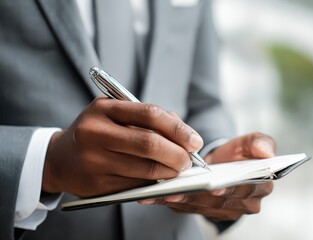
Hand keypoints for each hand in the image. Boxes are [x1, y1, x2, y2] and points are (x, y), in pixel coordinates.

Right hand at [42, 97, 202, 196]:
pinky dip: (154, 183)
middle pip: (149, 144)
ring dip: (170, 171)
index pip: (149, 114)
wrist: (60, 159)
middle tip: (189, 160)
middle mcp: (95, 132)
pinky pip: (136, 185)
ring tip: (178, 169)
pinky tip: (160, 178)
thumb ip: (149, 118)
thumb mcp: (116, 114)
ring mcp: (94, 160)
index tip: (194, 141)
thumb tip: (186, 135)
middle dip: (177, 154)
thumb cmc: (97, 132)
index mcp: (103, 109)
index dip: (177, 129)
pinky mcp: (97, 185)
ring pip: (145, 169)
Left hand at [139, 132, 275, 221]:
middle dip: (199, 196)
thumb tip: (266, 151)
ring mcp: (220, 211)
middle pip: (219, 201)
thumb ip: (259, 143)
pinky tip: (153, 195)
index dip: (231, 189)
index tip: (215, 187)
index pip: (247, 190)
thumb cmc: (236, 155)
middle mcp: (242, 204)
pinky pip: (185, 208)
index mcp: (258, 187)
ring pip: (199, 206)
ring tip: (163, 191)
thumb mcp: (250, 144)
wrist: (223, 166)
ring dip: (180, 199)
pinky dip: (168, 201)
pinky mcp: (202, 211)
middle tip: (180, 190)